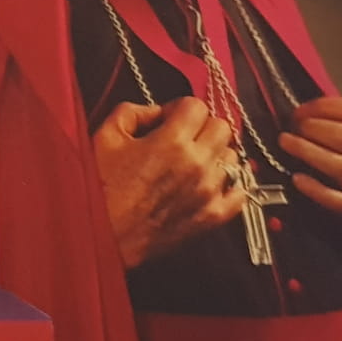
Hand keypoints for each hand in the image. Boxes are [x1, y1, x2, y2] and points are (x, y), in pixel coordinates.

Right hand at [93, 96, 242, 267]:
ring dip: (216, 154)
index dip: (181, 108)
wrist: (103, 234)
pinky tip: (211, 183)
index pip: (197, 106)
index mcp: (172, 141)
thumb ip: (132, 113)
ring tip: (194, 162)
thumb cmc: (101, 189)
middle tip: (184, 137)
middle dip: (202, 127)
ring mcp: (208, 191)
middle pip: (222, 127)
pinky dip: (230, 185)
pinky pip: (240, 193)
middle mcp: (197, 164)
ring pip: (232, 157)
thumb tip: (155, 111)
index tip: (170, 118)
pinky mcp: (212, 216)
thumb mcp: (105, 137)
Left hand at [281, 96, 341, 239]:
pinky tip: (297, 180)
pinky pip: (337, 200)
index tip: (301, 110)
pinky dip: (315, 189)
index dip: (326, 106)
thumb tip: (301, 115)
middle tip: (291, 128)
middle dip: (314, 127)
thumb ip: (341, 135)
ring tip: (286, 142)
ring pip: (341, 166)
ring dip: (309, 151)